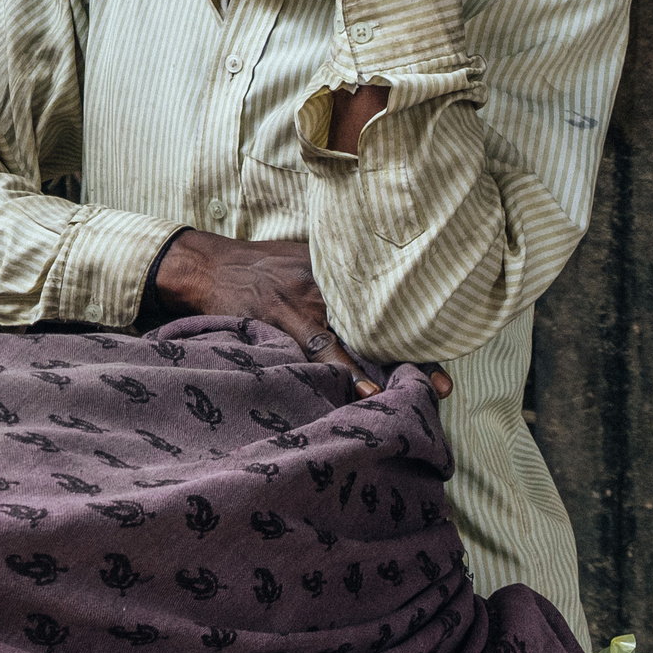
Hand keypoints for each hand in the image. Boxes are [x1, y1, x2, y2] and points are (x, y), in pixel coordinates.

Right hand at [149, 230, 451, 398]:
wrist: (206, 267)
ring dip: (382, 372)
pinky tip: (361, 393)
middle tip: (444, 387)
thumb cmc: (259, 265)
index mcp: (337, 272)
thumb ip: (339, 274)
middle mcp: (326, 287)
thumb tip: (379, 294)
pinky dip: (340, 373)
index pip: (386, 305)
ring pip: (352, 344)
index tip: (446, 358)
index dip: (418, 332)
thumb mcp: (305, 255)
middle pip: (378, 326)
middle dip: (412, 358)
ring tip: (410, 397)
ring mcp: (302, 307)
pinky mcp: (278, 324)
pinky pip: (315, 352)